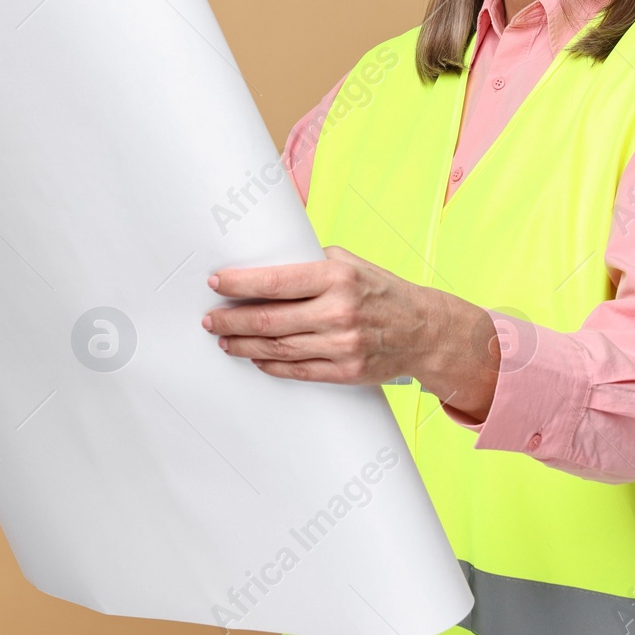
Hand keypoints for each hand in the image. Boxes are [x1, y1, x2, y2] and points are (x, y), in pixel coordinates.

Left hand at [202, 245, 500, 418]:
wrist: (424, 330)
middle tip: (209, 318)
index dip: (239, 284)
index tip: (215, 283)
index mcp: (338, 277)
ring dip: (244, 345)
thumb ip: (310, 262)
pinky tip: (255, 357)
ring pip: (278, 349)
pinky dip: (271, 365)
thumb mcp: (350, 263)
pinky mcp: (346, 371)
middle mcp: (339, 312)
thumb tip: (265, 263)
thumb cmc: (381, 291)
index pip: (276, 281)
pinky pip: (297, 371)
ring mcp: (343, 345)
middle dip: (232, 319)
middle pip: (269, 320)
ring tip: (224, 338)